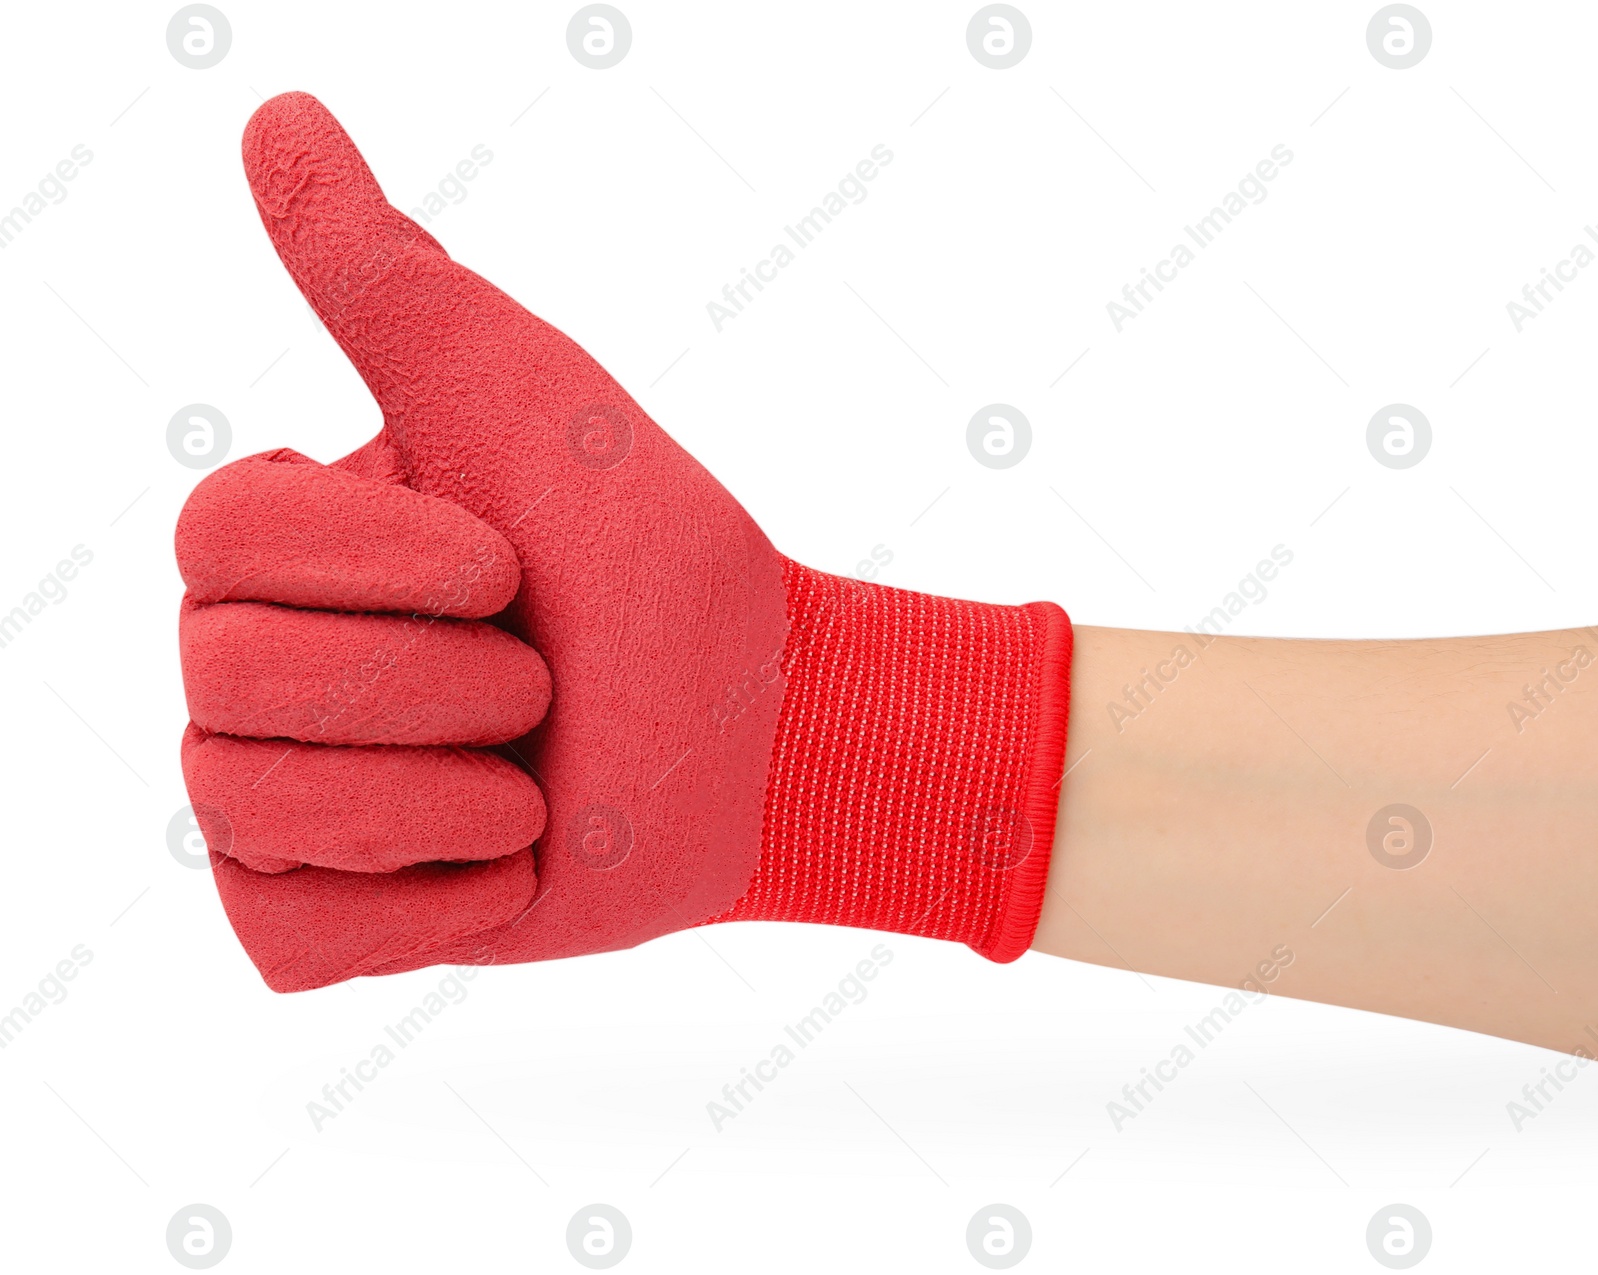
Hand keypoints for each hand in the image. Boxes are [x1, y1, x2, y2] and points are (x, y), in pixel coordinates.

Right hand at [177, 93, 1069, 991]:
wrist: (762, 727)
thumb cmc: (655, 557)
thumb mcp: (523, 396)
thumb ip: (385, 276)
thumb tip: (275, 117)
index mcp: (289, 545)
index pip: (215, 547)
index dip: (380, 564)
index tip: (510, 563)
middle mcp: (264, 668)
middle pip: (229, 682)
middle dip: (440, 681)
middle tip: (545, 680)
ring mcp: (292, 800)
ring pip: (253, 810)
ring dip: (446, 793)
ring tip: (538, 775)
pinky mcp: (333, 917)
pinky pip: (287, 937)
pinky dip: (424, 907)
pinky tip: (508, 859)